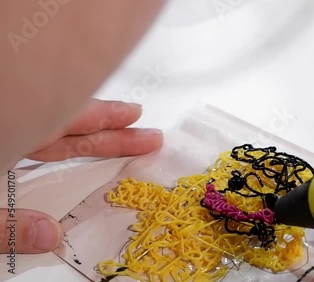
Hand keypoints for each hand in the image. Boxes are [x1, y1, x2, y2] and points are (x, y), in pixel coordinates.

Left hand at [0, 99, 162, 253]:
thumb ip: (6, 226)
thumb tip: (51, 234)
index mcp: (7, 133)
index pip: (64, 119)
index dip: (102, 115)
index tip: (133, 114)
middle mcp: (11, 130)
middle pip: (67, 126)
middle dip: (110, 131)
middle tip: (146, 136)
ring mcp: (6, 136)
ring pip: (53, 133)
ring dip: (90, 140)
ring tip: (122, 139)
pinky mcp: (1, 148)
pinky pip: (37, 143)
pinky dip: (62, 149)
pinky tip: (75, 156)